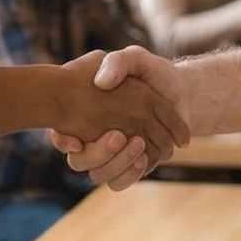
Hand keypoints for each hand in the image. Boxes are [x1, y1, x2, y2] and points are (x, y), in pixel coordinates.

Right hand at [51, 50, 188, 169]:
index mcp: (85, 111)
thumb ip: (117, 63)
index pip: (61, 131)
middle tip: (119, 136)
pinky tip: (144, 158)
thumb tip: (102, 83)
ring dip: (118, 163)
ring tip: (139, 144)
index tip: (77, 140)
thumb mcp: (134, 59)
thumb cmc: (152, 73)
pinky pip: (119, 181)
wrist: (180, 90)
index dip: (62, 139)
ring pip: (100, 174)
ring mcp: (110, 153)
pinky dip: (130, 174)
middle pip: (80, 161)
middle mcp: (93, 135)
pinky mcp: (127, 165)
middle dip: (98, 153)